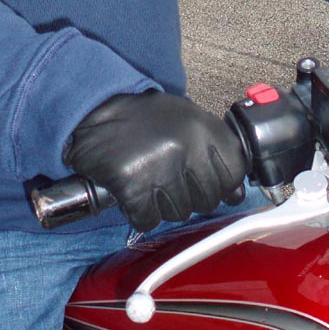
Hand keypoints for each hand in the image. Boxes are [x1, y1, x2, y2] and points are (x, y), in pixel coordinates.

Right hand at [63, 91, 247, 231]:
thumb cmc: (144, 119)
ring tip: (147, 176)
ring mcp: (160, 169)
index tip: (205, 179)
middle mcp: (186, 148)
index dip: (221, 183)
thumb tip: (235, 193)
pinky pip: (148, 220)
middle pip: (207, 199)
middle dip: (188, 194)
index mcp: (203, 128)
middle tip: (166, 175)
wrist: (93, 109)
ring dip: (162, 203)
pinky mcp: (133, 187)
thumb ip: (213, 151)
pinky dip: (139, 211)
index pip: (234, 173)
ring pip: (178, 212)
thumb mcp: (186, 119)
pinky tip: (132, 189)